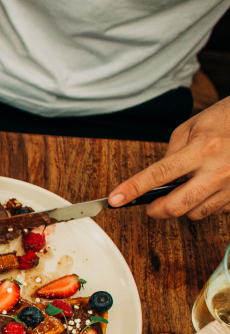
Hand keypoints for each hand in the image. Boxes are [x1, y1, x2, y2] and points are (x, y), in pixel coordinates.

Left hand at [109, 97, 229, 219]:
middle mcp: (218, 171)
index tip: (116, 199)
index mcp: (202, 149)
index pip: (160, 175)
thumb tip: (158, 179)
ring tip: (186, 187)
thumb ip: (172, 153)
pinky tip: (206, 188)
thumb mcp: (192, 127)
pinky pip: (212, 211)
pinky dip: (202, 204)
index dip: (134, 189)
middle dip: (155, 210)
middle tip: (149, 204)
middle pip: (176, 206)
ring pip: (194, 213)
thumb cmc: (225, 120)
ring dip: (181, 206)